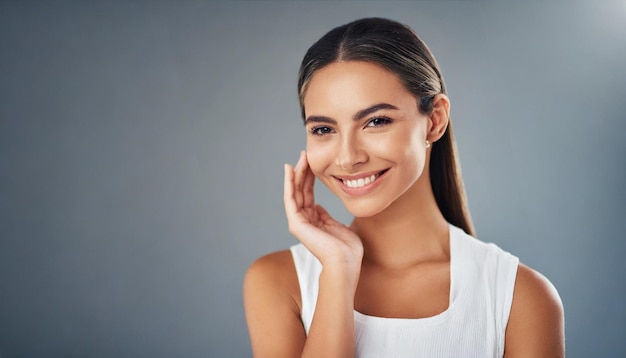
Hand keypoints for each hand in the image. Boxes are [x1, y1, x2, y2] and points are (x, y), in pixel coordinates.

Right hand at [284, 151, 362, 271]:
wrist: (345, 262)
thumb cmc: (347, 249)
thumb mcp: (336, 226)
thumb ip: (325, 216)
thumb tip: (317, 207)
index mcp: (314, 220)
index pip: (308, 194)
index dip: (310, 178)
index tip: (313, 163)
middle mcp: (304, 220)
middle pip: (301, 190)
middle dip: (303, 172)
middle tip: (305, 154)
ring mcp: (298, 222)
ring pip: (295, 192)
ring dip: (297, 173)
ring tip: (300, 158)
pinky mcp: (296, 223)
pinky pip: (291, 199)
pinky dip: (289, 184)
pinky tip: (291, 170)